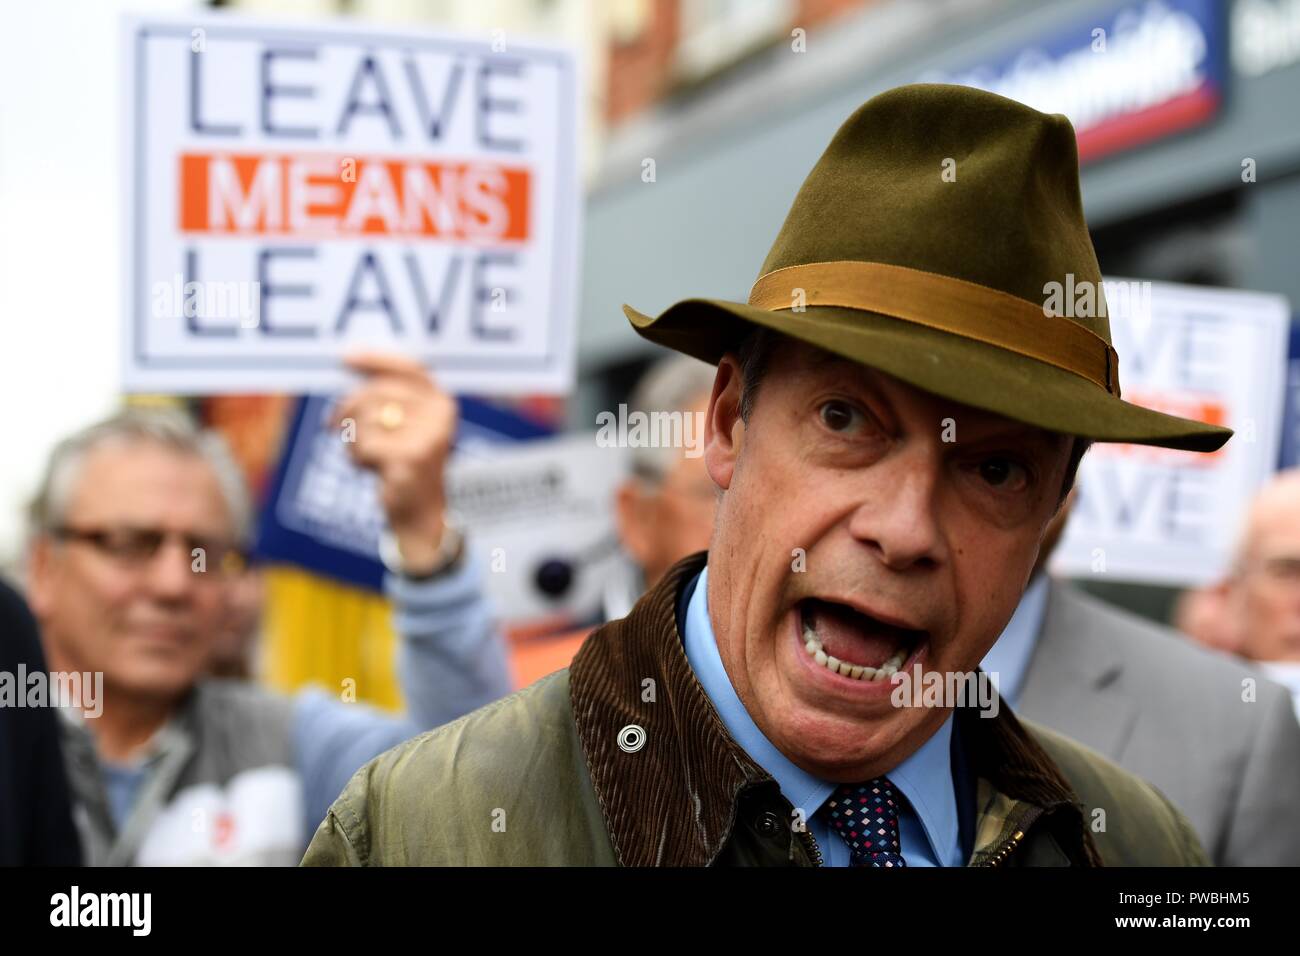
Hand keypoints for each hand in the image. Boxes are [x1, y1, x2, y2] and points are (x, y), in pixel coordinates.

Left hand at [331, 352, 457, 575]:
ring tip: (366, 455)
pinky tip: (371, 469)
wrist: (420, 515)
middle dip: (347, 410)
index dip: (377, 360)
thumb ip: (386, 398)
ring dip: (352, 440)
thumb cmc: (404, 465)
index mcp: (442, 404)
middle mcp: (440, 417)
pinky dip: (356, 458)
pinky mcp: (410, 460)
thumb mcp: (402, 427)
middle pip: (376, 393)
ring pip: (365, 419)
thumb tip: (349, 364)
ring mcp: (428, 438)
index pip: (410, 369)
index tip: (346, 358)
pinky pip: (364, 446)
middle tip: (334, 426)